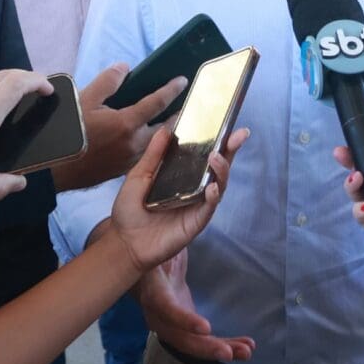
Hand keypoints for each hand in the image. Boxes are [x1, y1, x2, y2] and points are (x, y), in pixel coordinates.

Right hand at [54, 63, 185, 190]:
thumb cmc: (68, 133)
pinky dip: (151, 145)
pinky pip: (144, 155)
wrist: (54, 171)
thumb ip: (107, 82)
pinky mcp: (124, 171)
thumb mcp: (84, 100)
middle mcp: (135, 144)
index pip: (157, 102)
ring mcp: (131, 160)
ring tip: (168, 121)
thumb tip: (125, 67)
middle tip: (183, 105)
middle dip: (175, 116)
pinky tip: (145, 139)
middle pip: (165, 127)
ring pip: (156, 144)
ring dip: (164, 132)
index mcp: (127, 123)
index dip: (172, 89)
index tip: (183, 81)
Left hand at [105, 123, 246, 271]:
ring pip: (219, 186)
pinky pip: (209, 208)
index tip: (228, 121)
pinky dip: (212, 197)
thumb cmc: (129, 211)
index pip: (204, 154)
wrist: (123, 242)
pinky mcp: (195, 223)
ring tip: (217, 157)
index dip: (218, 139)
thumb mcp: (139, 176)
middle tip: (239, 133)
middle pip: (219, 167)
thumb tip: (166, 129)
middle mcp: (194, 189)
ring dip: (222, 170)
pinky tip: (211, 187)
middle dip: (231, 149)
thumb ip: (154, 154)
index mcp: (182, 175)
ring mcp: (197, 205)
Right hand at [132, 248, 254, 363]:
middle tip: (231, 353)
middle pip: (180, 338)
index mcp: (152, 292)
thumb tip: (196, 210)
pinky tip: (247, 346)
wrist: (139, 262)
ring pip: (193, 344)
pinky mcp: (182, 326)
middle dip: (206, 347)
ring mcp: (170, 324)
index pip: (166, 309)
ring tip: (248, 350)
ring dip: (222, 348)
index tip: (206, 328)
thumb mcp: (160, 242)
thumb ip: (173, 238)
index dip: (184, 320)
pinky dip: (225, 343)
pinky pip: (202, 341)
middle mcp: (158, 314)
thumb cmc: (151, 248)